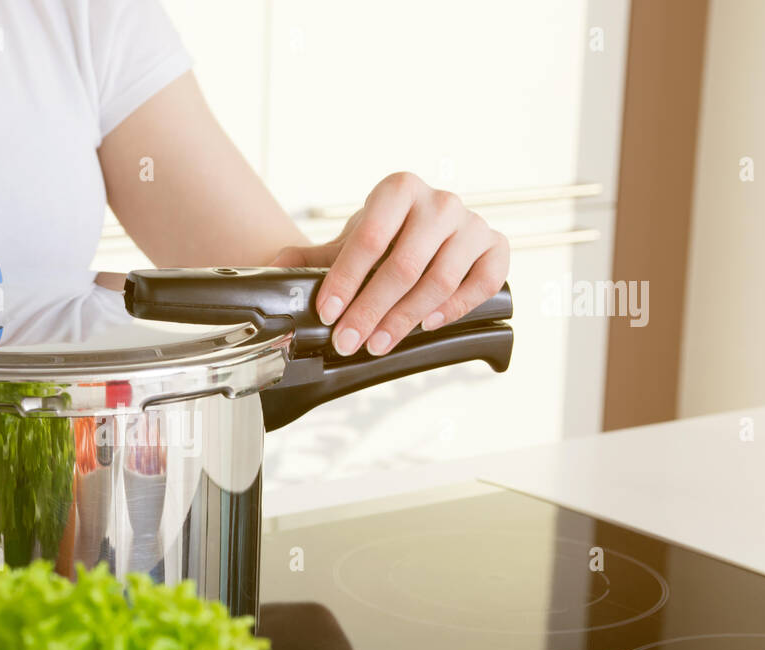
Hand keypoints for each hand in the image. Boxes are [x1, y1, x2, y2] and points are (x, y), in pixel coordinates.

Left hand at [271, 172, 508, 356]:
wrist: (422, 227)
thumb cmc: (383, 235)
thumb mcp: (345, 242)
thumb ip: (308, 259)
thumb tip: (268, 271)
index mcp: (398, 190)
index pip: (368, 239)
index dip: (345, 281)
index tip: (327, 313)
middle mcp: (440, 201)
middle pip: (404, 266)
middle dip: (370, 310)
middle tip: (347, 342)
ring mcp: (472, 223)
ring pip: (441, 280)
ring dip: (405, 319)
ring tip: (377, 344)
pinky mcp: (496, 246)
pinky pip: (484, 282)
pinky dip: (457, 307)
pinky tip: (427, 325)